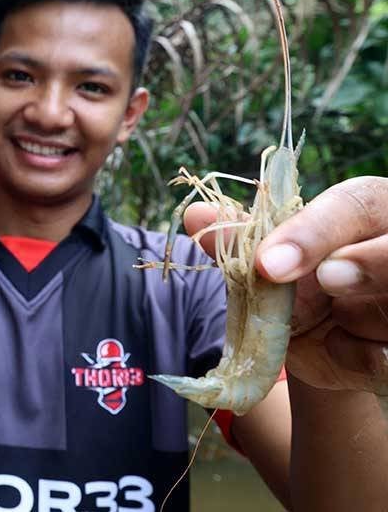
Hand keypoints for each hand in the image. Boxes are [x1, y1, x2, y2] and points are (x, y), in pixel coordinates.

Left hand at [185, 176, 387, 393]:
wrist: (324, 337)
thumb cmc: (299, 279)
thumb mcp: (270, 259)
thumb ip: (242, 239)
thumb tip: (195, 215)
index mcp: (365, 209)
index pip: (351, 206)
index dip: (311, 233)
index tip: (268, 264)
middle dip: (365, 267)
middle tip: (327, 279)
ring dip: (350, 319)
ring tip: (330, 315)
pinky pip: (385, 358)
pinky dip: (354, 357)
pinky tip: (337, 348)